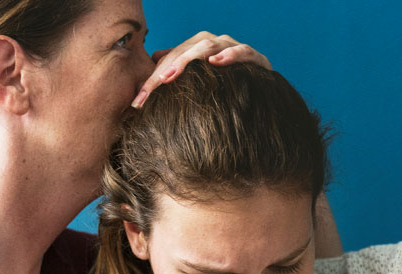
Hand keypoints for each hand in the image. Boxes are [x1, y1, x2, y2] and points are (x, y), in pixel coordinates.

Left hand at [132, 32, 270, 107]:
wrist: (262, 93)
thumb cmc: (225, 88)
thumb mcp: (197, 84)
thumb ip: (176, 72)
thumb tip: (153, 60)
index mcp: (197, 48)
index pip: (170, 59)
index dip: (152, 80)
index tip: (138, 102)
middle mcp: (214, 43)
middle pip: (185, 50)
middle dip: (165, 70)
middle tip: (151, 88)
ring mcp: (233, 47)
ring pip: (208, 45)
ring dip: (189, 59)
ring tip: (172, 74)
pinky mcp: (254, 57)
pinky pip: (241, 51)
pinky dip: (229, 55)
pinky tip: (216, 62)